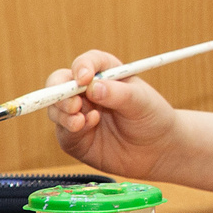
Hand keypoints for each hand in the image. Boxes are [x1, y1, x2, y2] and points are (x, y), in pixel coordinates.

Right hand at [51, 49, 182, 178]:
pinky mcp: (73, 137)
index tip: (84, 78)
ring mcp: (77, 113)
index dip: (81, 67)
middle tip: (74, 104)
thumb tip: (92, 87)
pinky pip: (62, 131)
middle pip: (59, 82)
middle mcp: (86, 91)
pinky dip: (69, 129)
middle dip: (60, 91)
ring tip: (82, 120)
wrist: (157, 150)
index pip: (86, 63)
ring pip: (55, 107)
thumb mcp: (142, 102)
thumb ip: (119, 94)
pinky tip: (87, 127)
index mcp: (105, 74)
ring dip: (63, 112)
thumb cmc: (152, 118)